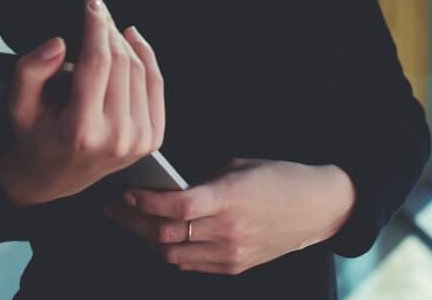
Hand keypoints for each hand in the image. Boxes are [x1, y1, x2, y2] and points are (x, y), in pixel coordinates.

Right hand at [0, 0, 165, 206]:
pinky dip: (146, 57)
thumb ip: (30, 72)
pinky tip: (133, 40)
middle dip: (108, 29)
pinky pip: (155, 85)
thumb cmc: (32, 139)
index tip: (92, 2)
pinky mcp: (152, 139)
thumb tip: (59, 43)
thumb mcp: (18, 107)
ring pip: (138, 70)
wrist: (48, 181)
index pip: (97, 62)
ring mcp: (138, 140)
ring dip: (125, 41)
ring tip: (108, 26)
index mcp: (81, 131)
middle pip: (120, 63)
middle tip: (98, 9)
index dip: (96, 26)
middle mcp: (115, 137)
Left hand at [101, 158, 356, 274]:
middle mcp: (227, 231)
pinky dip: (171, 251)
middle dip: (132, 222)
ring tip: (132, 222)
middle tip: (113, 207)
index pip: (175, 207)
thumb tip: (172, 186)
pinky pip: (189, 264)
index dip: (144, 203)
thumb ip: (206, 178)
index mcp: (229, 198)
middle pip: (165, 235)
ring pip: (172, 254)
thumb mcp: (242, 165)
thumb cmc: (283, 177)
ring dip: (147, 239)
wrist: (318, 207)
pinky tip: (161, 236)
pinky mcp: (234, 266)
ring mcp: (230, 253)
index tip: (125, 192)